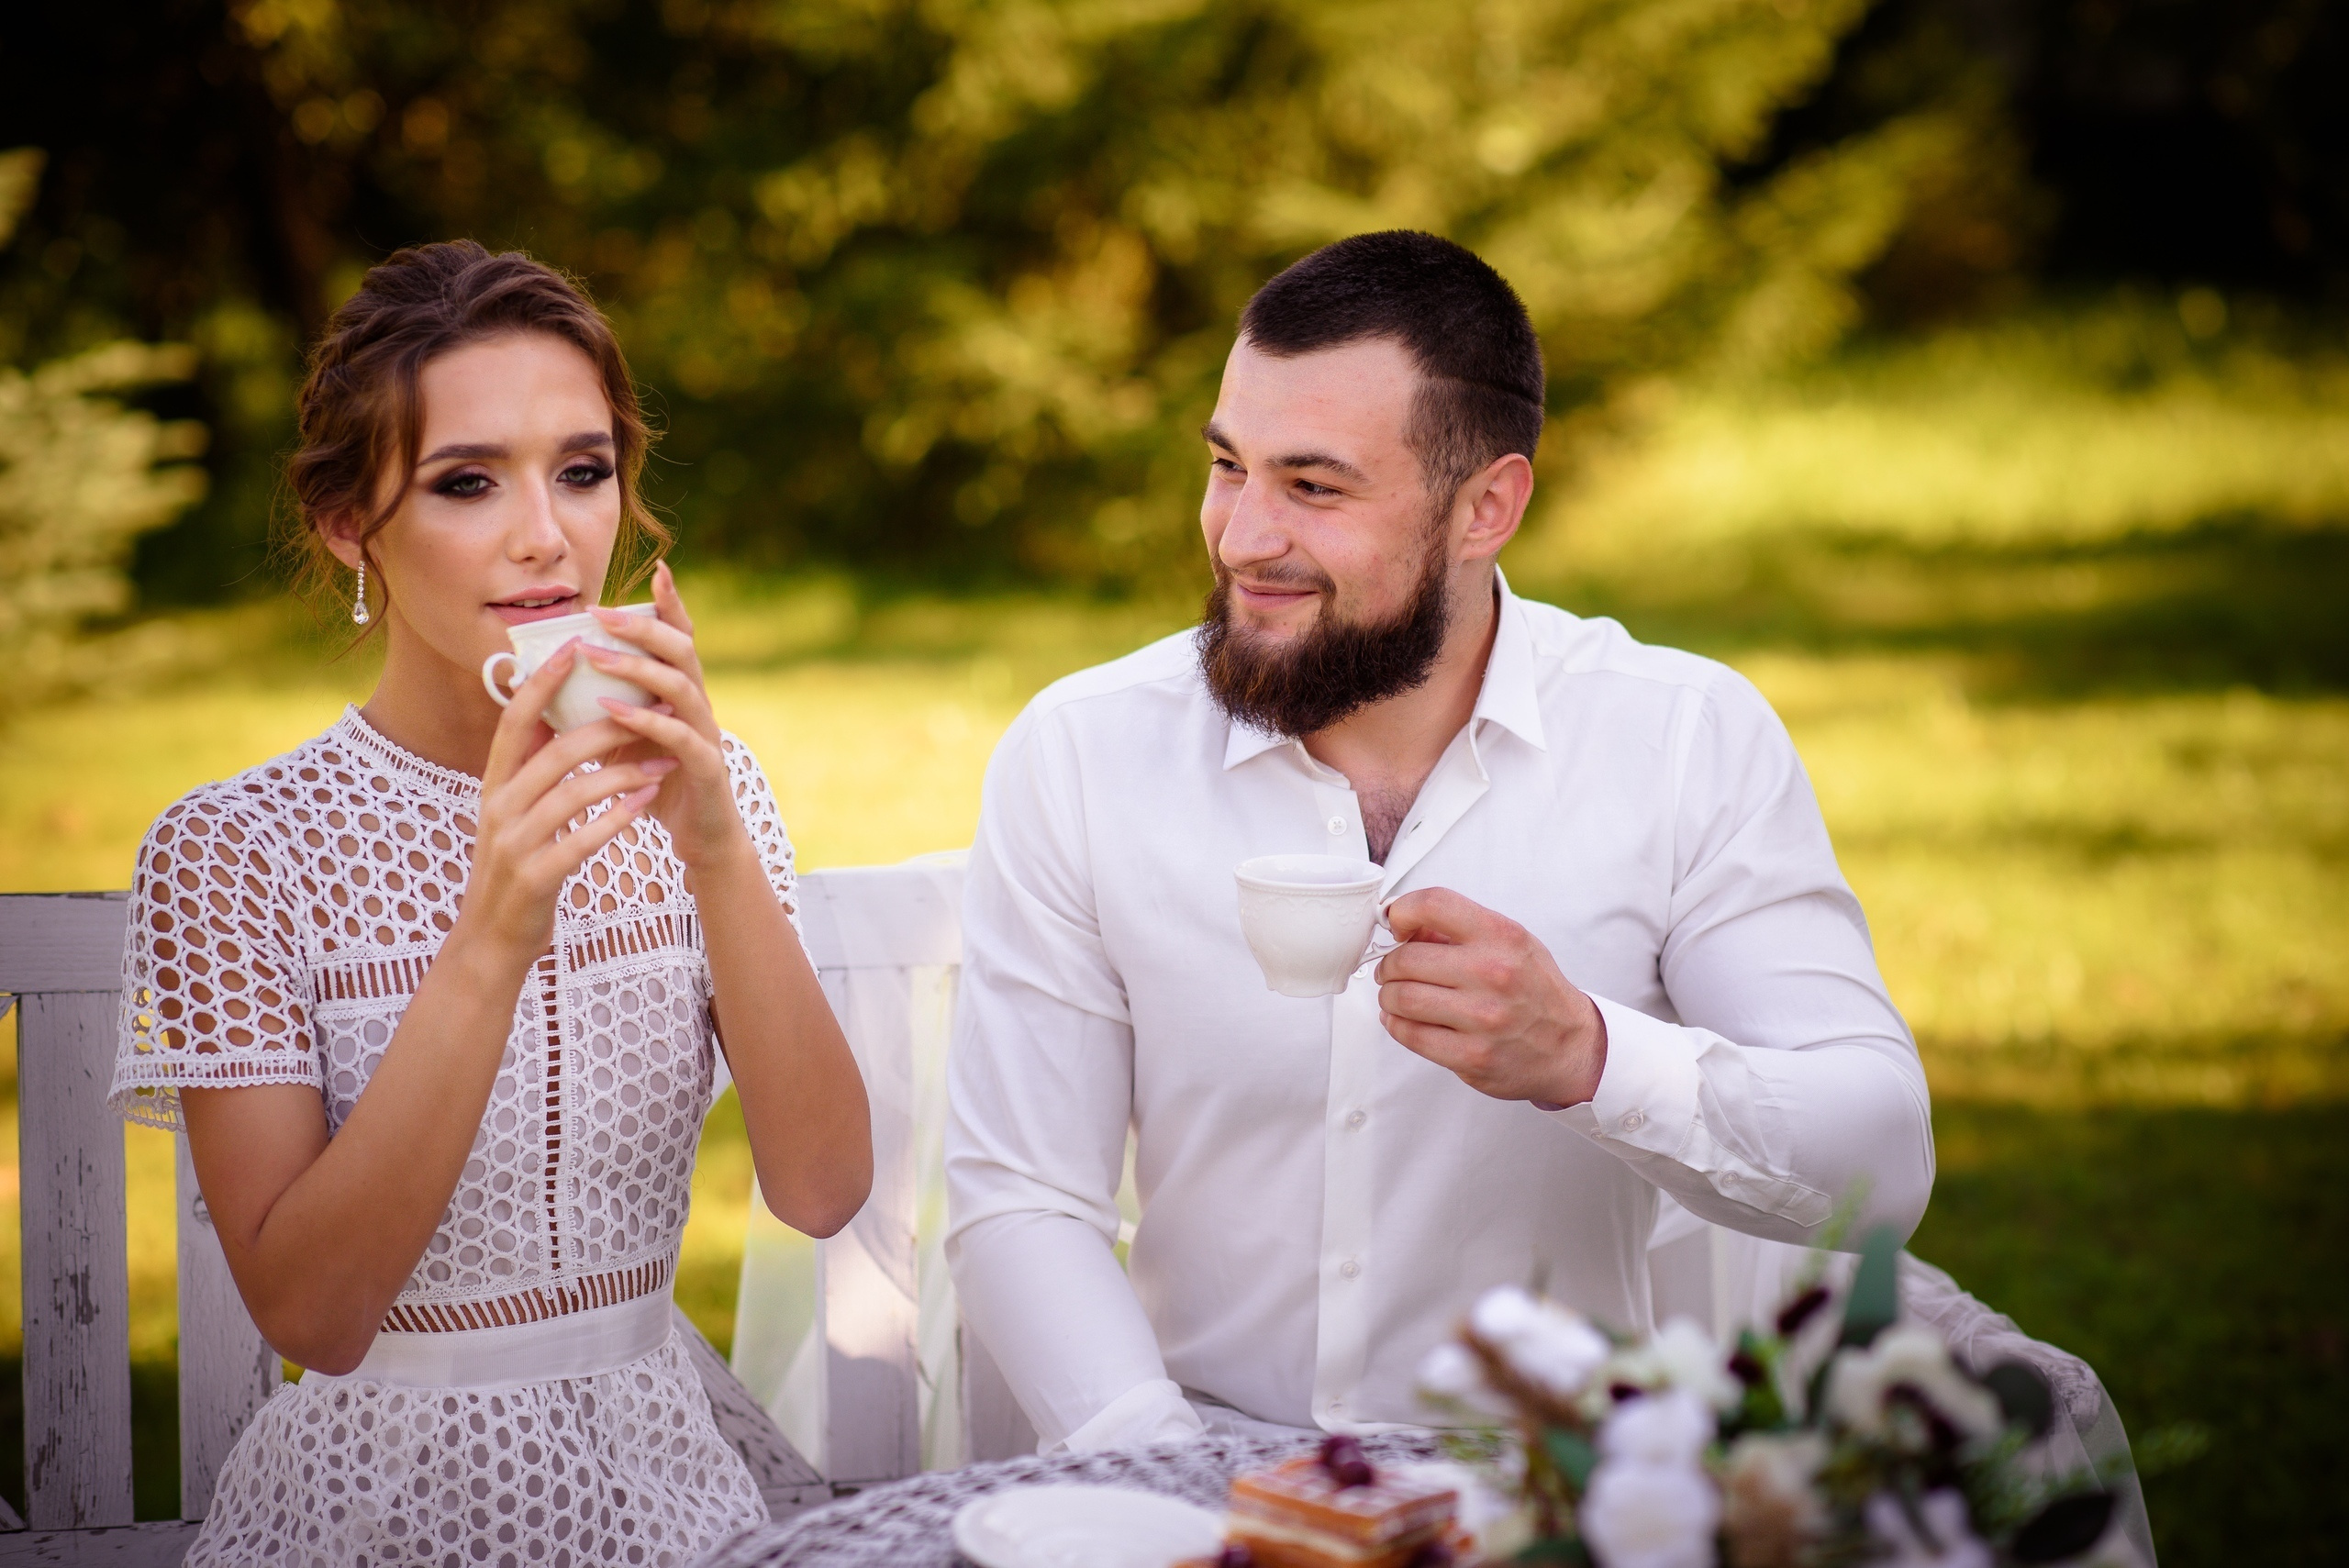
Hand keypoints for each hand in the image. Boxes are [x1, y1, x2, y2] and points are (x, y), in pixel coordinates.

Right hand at [461, 643, 672, 963]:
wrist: (493, 937)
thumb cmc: (516, 864)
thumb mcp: (513, 810)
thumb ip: (527, 766)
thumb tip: (547, 710)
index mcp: (493, 784)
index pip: (514, 721)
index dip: (542, 682)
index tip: (577, 645)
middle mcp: (498, 807)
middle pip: (554, 751)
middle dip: (605, 726)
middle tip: (650, 708)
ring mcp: (514, 843)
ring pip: (573, 793)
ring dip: (622, 774)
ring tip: (662, 765)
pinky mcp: (535, 876)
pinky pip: (582, 840)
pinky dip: (616, 819)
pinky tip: (645, 805)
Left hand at [580, 560, 751, 878]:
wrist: (701, 835)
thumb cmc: (657, 780)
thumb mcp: (623, 736)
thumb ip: (600, 706)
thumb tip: (547, 680)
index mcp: (681, 691)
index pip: (680, 637)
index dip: (671, 604)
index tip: (658, 570)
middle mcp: (698, 704)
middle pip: (682, 649)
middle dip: (642, 625)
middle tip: (601, 612)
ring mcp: (706, 733)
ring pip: (681, 685)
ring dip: (637, 667)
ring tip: (596, 656)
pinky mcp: (706, 767)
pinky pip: (679, 737)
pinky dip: (645, 721)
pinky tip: (612, 712)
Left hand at [1373, 888, 1607, 1105]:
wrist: (1570, 1045)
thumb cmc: (1535, 990)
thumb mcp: (1510, 943)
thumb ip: (1459, 929)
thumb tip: (1404, 925)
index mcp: (1502, 936)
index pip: (1433, 904)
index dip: (1402, 911)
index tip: (1396, 924)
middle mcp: (1493, 973)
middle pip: (1406, 958)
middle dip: (1389, 965)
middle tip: (1393, 970)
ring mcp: (1482, 1018)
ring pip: (1401, 998)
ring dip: (1389, 996)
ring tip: (1398, 995)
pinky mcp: (1471, 1055)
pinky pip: (1410, 1035)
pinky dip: (1396, 1025)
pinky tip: (1405, 1020)